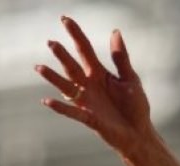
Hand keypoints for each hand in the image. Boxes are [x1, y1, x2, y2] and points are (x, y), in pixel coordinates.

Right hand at [35, 16, 152, 152]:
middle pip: (72, 66)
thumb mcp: (130, 79)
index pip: (84, 50)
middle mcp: (89, 85)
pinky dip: (60, 107)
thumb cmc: (135, 106)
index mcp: (99, 73)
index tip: (64, 19)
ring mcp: (87, 101)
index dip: (75, 34)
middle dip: (62, 55)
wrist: (139, 133)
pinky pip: (72, 112)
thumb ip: (121, 58)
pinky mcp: (89, 118)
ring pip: (66, 87)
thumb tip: (115, 31)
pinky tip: (47, 101)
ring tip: (39, 67)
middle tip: (51, 42)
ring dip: (53, 78)